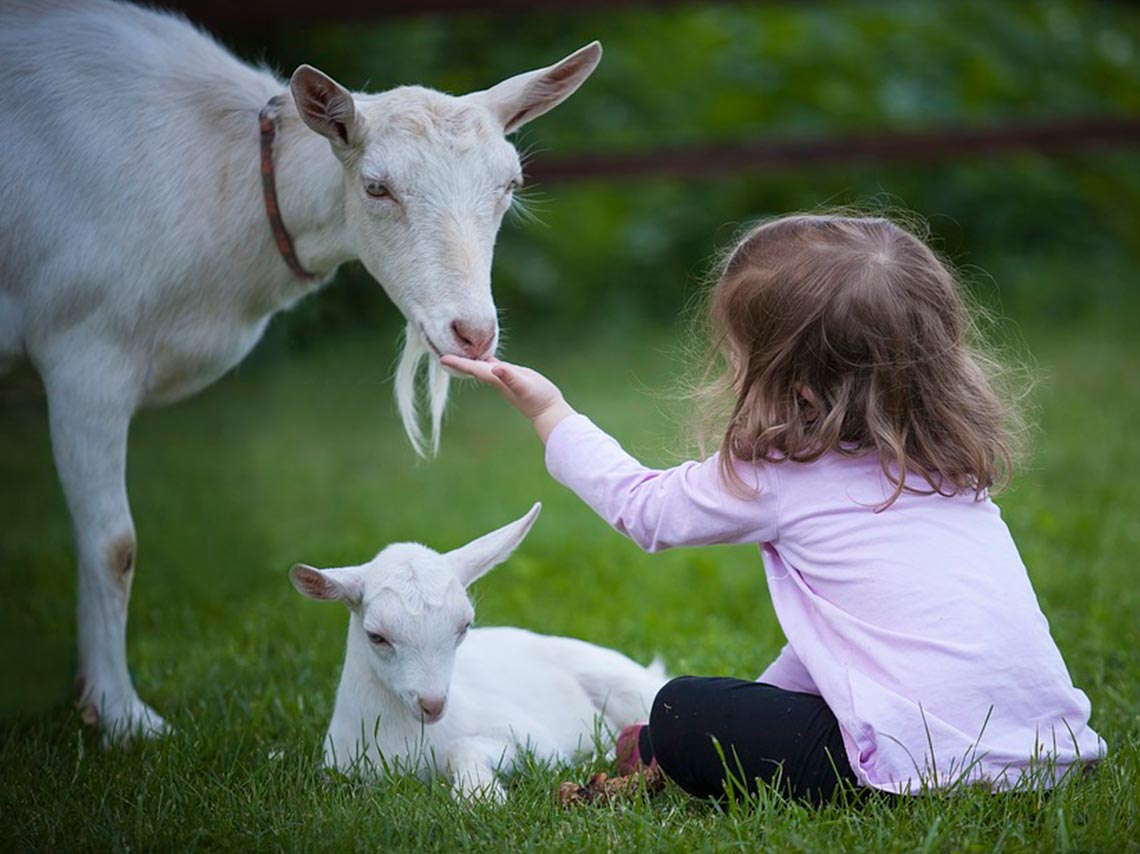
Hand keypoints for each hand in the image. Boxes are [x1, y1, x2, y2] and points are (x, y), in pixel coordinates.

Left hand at [441, 355, 575, 442]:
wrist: (549, 410)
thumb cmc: (538, 398)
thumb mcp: (524, 385)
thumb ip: (510, 377)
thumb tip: (497, 368)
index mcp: (495, 379)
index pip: (473, 368)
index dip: (458, 362)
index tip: (441, 357)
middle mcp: (496, 379)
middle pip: (472, 368)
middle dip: (458, 360)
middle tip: (441, 350)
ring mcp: (502, 378)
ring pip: (480, 366)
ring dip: (469, 359)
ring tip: (457, 349)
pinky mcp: (511, 375)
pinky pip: (492, 365)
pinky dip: (484, 359)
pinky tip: (481, 354)